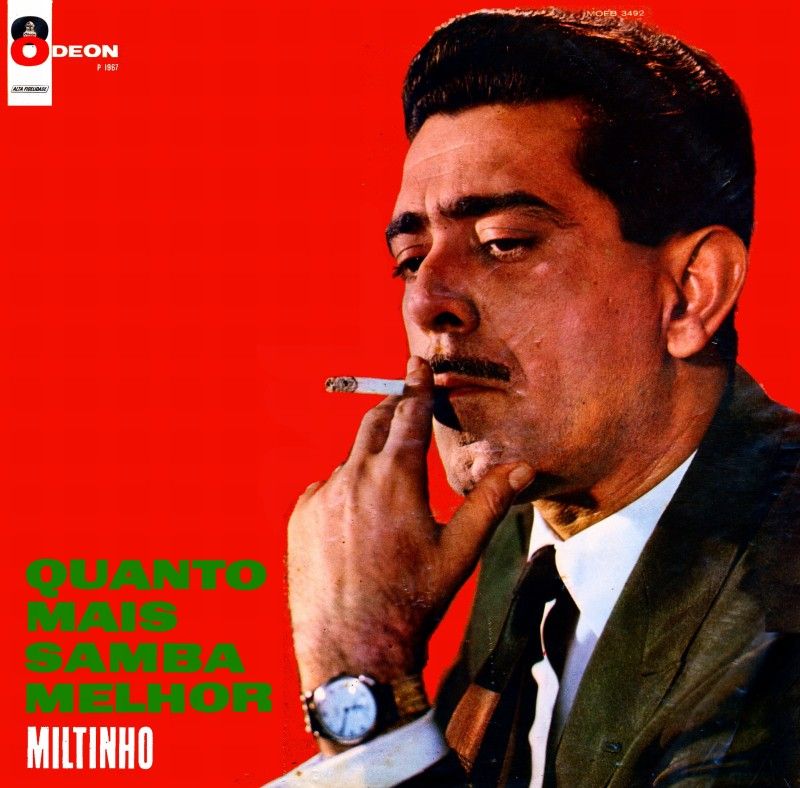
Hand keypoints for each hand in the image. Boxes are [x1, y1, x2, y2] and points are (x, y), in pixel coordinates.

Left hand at [287, 356, 534, 691]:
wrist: (353, 648)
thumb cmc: (414, 601)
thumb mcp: (459, 552)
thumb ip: (489, 503)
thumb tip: (523, 467)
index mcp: (396, 477)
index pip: (408, 414)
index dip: (415, 385)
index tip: (415, 361)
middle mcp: (353, 477)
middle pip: (374, 424)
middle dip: (392, 412)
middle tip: (406, 410)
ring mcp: (321, 496)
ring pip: (350, 460)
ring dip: (370, 462)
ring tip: (388, 499)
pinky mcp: (300, 517)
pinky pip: (326, 489)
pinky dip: (344, 491)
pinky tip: (357, 525)